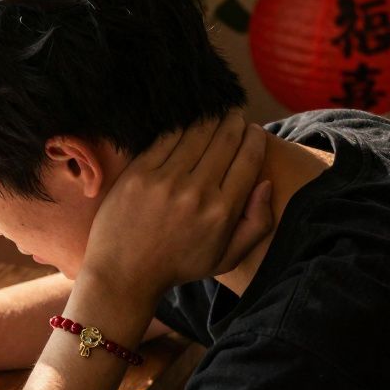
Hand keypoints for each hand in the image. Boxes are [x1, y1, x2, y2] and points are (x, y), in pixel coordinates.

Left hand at [81, 113, 274, 301]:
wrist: (123, 274)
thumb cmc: (177, 266)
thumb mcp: (226, 258)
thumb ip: (256, 224)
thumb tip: (266, 184)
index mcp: (222, 211)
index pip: (249, 159)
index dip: (254, 138)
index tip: (253, 131)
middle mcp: (197, 192)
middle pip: (225, 139)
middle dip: (234, 121)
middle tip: (233, 115)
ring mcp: (165, 181)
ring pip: (196, 132)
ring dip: (209, 118)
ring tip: (213, 114)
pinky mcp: (138, 174)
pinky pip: (165, 138)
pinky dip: (179, 126)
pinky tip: (184, 123)